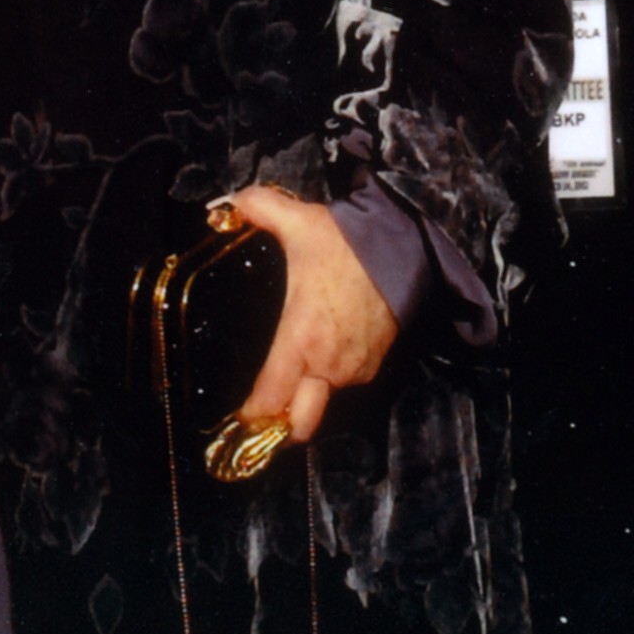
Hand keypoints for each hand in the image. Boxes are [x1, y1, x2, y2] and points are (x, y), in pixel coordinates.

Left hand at [229, 186, 398, 443]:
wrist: (405, 247)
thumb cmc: (347, 241)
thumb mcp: (298, 221)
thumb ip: (258, 210)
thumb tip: (228, 204)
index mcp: (301, 337)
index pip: (271, 396)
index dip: (252, 414)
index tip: (239, 419)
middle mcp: (327, 364)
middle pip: (301, 423)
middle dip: (281, 429)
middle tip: (263, 419)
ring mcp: (354, 368)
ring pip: (323, 400)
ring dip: (307, 395)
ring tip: (292, 374)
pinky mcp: (375, 364)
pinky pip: (345, 382)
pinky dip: (331, 378)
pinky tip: (322, 355)